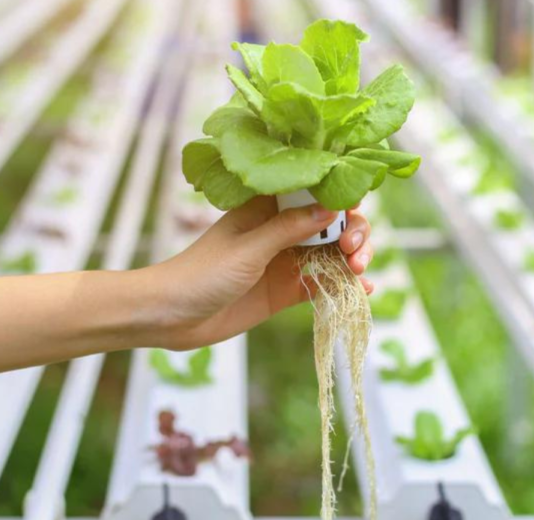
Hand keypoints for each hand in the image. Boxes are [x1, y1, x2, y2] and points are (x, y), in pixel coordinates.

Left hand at [147, 196, 374, 349]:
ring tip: (360, 272)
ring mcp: (285, 261)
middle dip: (351, 232)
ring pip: (332, 253)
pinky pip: (322, 285)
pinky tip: (362, 292)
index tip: (353, 206)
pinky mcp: (285, 291)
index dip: (338, 195)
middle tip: (353, 250)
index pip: (312, 190)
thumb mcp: (248, 248)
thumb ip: (288, 229)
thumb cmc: (201, 273)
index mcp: (267, 207)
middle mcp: (280, 230)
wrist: (172, 316)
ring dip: (353, 259)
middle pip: (331, 223)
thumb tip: (330, 209)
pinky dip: (343, 286)